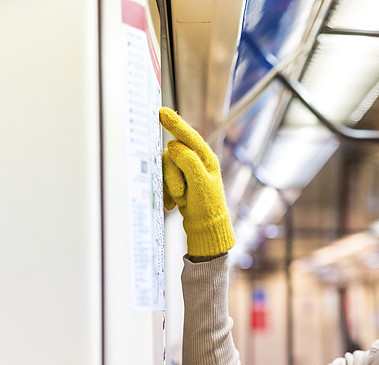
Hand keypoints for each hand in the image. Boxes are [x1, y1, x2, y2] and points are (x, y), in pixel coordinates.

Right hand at [160, 107, 235, 256]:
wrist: (205, 228)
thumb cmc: (207, 207)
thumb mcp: (201, 184)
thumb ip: (188, 162)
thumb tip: (173, 146)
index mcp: (207, 158)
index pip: (189, 137)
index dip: (175, 124)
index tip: (161, 112)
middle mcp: (196, 161)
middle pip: (171, 154)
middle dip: (173, 175)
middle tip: (183, 193)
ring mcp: (186, 171)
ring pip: (164, 167)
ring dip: (170, 186)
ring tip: (181, 199)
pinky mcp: (177, 180)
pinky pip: (162, 178)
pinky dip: (166, 192)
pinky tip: (174, 204)